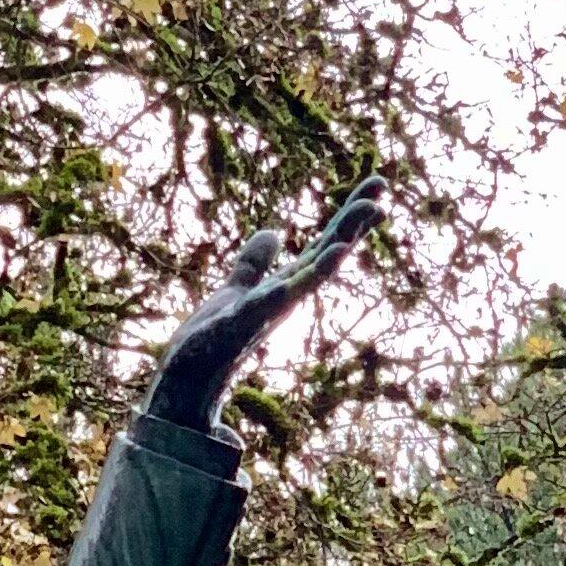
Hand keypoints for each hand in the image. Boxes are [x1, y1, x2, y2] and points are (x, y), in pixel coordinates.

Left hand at [143, 175, 384, 433]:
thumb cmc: (212, 341)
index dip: (350, 216)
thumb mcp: (237, 290)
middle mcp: (284, 298)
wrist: (184, 381)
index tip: (379, 184)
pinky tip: (304, 273)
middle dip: (352, 224)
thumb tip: (275, 231)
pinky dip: (288, 288)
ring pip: (308, 278)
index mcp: (285, 286)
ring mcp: (265, 312)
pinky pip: (268, 304)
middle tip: (380, 191)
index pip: (325, 244)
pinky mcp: (238, 326)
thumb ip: (255, 262)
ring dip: (334, 250)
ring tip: (358, 224)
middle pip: (325, 254)